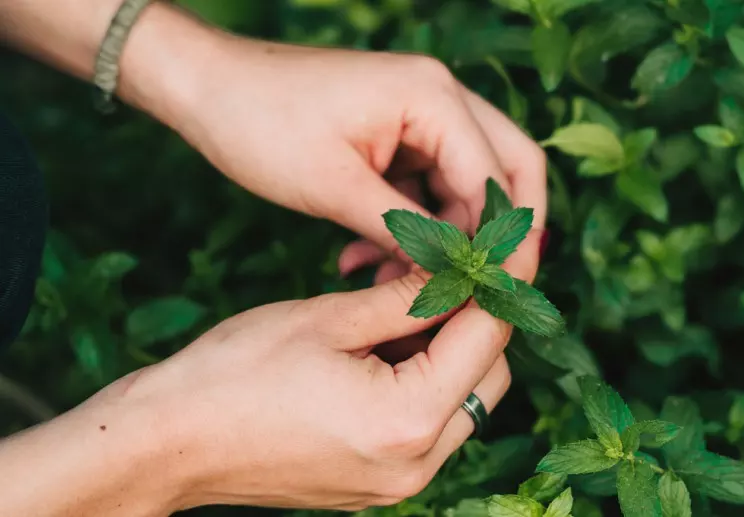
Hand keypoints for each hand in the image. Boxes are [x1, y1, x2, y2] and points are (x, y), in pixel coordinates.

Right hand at [1, 273, 511, 514]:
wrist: (168, 442)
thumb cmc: (234, 373)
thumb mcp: (328, 318)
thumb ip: (409, 297)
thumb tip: (460, 269)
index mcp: (408, 420)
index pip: (487, 340)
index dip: (497, 286)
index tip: (498, 248)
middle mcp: (416, 464)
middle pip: (488, 378)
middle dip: (474, 323)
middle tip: (442, 276)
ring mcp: (398, 483)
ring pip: (462, 404)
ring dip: (448, 354)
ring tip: (400, 311)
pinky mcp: (378, 485)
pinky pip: (428, 428)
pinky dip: (421, 385)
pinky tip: (381, 350)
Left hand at [151, 29, 547, 283]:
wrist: (206, 87)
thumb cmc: (261, 124)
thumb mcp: (335, 187)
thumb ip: (406, 232)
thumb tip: (455, 277)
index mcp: (433, 97)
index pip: (497, 178)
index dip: (501, 243)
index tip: (493, 296)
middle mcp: (440, 97)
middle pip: (506, 170)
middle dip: (496, 235)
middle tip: (481, 290)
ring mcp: (421, 114)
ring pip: (465, 185)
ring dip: (443, 237)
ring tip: (392, 281)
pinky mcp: (398, 134)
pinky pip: (427, 186)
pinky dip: (411, 225)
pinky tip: (368, 259)